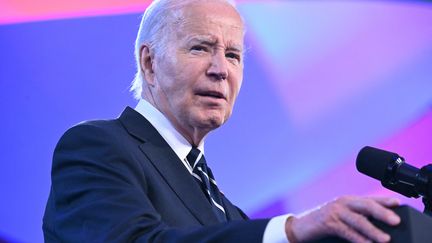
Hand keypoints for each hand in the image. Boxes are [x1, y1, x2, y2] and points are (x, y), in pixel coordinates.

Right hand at [285, 196, 400, 242]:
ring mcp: (335, 212)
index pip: (369, 198)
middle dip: (382, 212)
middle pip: (366, 205)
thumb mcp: (342, 218)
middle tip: (396, 221)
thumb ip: (357, 219)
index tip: (398, 203)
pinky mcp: (328, 223)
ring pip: (358, 220)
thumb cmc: (323, 224)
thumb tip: (380, 227)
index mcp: (348, 200)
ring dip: (373, 230)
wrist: (300, 227)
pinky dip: (358, 239)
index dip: (384, 199)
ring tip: (385, 239)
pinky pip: (346, 232)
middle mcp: (342, 203)